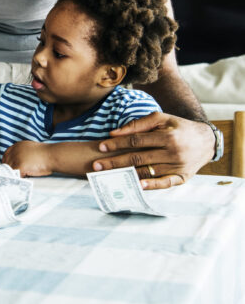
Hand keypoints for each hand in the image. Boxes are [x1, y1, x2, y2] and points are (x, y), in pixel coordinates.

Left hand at [2, 141, 52, 176]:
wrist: (53, 155)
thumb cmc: (46, 154)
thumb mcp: (31, 149)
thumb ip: (23, 153)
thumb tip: (18, 162)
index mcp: (17, 146)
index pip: (6, 156)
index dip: (8, 163)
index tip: (11, 169)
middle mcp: (14, 150)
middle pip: (6, 164)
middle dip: (11, 170)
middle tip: (17, 176)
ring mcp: (16, 158)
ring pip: (10, 170)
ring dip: (15, 175)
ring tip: (22, 177)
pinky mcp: (19, 166)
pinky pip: (15, 175)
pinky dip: (19, 179)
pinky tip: (25, 178)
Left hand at [93, 112, 213, 189]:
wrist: (207, 141)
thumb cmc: (178, 127)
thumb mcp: (162, 118)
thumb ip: (138, 124)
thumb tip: (114, 133)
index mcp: (167, 136)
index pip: (136, 141)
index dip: (117, 144)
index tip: (101, 146)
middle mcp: (173, 152)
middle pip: (138, 158)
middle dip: (115, 162)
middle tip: (96, 165)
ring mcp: (178, 166)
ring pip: (148, 171)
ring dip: (126, 174)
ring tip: (108, 176)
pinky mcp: (183, 177)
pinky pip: (165, 183)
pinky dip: (151, 186)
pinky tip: (136, 185)